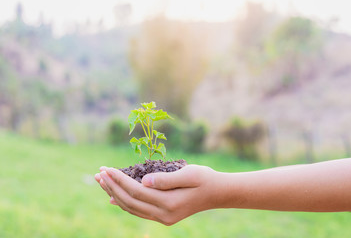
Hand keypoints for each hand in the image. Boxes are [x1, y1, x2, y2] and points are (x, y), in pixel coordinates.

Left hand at [94, 165, 218, 225]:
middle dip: (112, 186)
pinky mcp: (163, 217)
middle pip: (129, 202)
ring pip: (131, 208)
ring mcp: (162, 218)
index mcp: (169, 203)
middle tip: (98, 173)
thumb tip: (143, 181)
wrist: (217, 193)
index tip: (106, 168)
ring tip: (102, 181)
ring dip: (114, 194)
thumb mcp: (189, 173)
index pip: (136, 191)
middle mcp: (163, 214)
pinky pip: (138, 211)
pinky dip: (124, 203)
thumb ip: (166, 179)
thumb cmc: (204, 178)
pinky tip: (113, 197)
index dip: (119, 180)